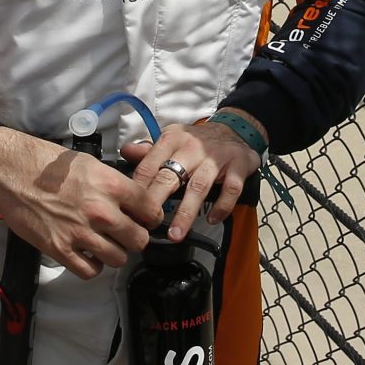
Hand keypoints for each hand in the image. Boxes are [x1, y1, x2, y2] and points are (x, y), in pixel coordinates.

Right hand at [0, 127, 159, 276]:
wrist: (11, 172)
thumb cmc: (48, 164)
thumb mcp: (90, 163)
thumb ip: (113, 184)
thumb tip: (132, 201)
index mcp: (111, 185)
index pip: (151, 211)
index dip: (151, 217)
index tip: (145, 219)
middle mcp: (101, 211)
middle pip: (139, 240)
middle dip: (134, 238)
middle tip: (125, 233)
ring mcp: (80, 233)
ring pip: (118, 259)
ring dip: (114, 253)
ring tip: (106, 243)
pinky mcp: (60, 249)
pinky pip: (90, 271)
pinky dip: (93, 266)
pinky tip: (88, 254)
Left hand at [121, 118, 264, 239]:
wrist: (234, 129)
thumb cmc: (197, 142)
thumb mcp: (172, 140)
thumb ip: (149, 151)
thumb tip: (126, 153)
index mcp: (172, 139)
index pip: (149, 165)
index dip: (138, 189)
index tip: (130, 210)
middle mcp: (193, 147)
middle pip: (170, 176)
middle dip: (156, 202)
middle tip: (146, 225)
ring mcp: (217, 157)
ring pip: (198, 187)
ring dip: (185, 213)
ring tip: (175, 235)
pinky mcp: (239, 166)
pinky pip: (230, 189)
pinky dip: (222, 206)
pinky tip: (212, 220)